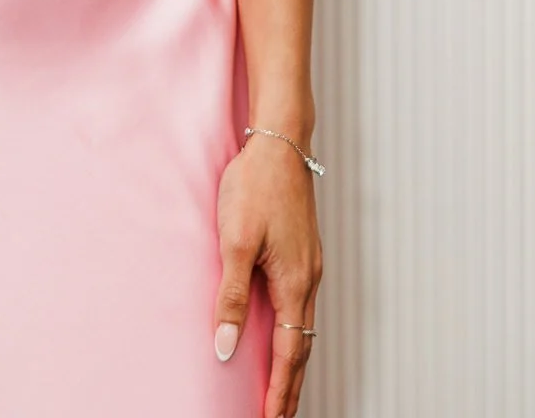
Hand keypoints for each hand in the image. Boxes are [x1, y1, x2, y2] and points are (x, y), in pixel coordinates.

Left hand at [213, 133, 322, 417]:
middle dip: (291, 386)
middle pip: (302, 346)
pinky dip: (292, 332)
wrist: (279, 143)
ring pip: (302, 326)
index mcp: (296, 281)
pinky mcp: (301, 252)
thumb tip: (226, 346)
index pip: (289, 352)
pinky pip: (299, 305)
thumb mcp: (235, 241)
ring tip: (279, 389)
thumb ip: (231, 296)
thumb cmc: (256, 185)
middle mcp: (309, 278)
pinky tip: (280, 334)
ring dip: (292, 361)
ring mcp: (308, 264)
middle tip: (278, 416)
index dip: (280, 390)